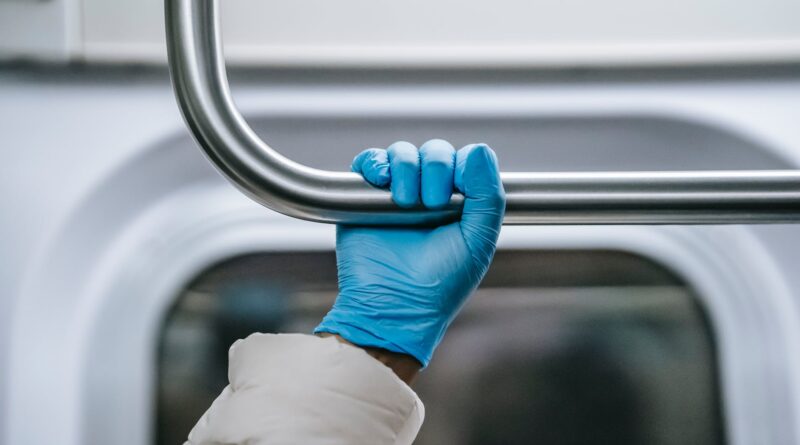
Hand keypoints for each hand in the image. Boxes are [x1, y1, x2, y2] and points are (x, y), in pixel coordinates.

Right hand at [315, 139, 504, 366]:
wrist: (396, 305)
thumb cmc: (441, 281)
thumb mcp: (478, 239)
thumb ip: (488, 195)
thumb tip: (479, 150)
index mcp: (460, 202)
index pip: (467, 159)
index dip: (465, 167)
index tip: (460, 196)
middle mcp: (429, 194)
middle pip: (436, 151)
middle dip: (437, 169)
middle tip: (432, 205)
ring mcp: (396, 194)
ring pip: (403, 152)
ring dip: (407, 168)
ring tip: (406, 204)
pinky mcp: (363, 199)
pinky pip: (369, 161)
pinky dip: (376, 164)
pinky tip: (383, 182)